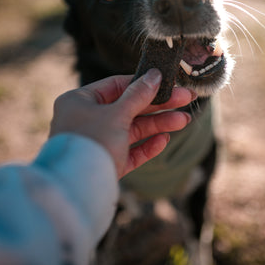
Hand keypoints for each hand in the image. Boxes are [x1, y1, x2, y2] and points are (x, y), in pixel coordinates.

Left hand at [49, 69, 195, 178]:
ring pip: (132, 130)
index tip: (168, 82)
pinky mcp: (106, 163)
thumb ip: (138, 95)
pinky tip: (164, 140)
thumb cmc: (92, 142)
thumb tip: (154, 75)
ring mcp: (98, 143)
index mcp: (80, 101)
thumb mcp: (117, 114)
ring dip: (158, 125)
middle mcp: (87, 120)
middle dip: (159, 106)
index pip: (116, 85)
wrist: (78, 189)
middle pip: (129, 108)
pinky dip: (146, 145)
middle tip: (187, 99)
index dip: (144, 83)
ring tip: (184, 120)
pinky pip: (129, 151)